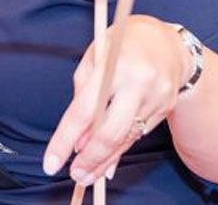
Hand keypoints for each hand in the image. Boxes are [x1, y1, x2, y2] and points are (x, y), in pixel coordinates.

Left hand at [43, 16, 191, 185]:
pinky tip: (106, 162)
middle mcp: (138, 82)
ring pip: (126, 139)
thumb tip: (78, 140)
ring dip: (104, 161)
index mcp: (113, 65)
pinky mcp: (166, 108)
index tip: (51, 163)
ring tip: (86, 175)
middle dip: (89, 159)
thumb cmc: (121, 45)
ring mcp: (156, 97)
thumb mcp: (93, 58)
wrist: (167, 42)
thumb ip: (81, 96)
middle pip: (111, 132)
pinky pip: (138, 135)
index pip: (84, 111)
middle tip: (75, 174)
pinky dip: (120, 150)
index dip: (65, 140)